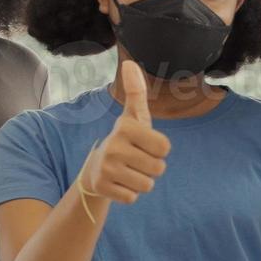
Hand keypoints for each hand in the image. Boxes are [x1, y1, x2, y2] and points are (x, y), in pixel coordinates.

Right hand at [81, 61, 169, 205]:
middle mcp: (113, 146)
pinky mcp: (102, 188)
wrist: (95, 169)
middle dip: (151, 167)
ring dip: (142, 181)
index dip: (159, 149)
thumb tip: (130, 62)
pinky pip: (133, 198)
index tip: (144, 145)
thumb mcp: (133, 118)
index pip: (165, 148)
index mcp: (125, 127)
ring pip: (147, 185)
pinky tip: (119, 183)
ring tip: (128, 171)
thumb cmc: (125, 141)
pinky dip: (129, 193)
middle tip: (135, 160)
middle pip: (158, 168)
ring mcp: (106, 168)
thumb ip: (136, 92)